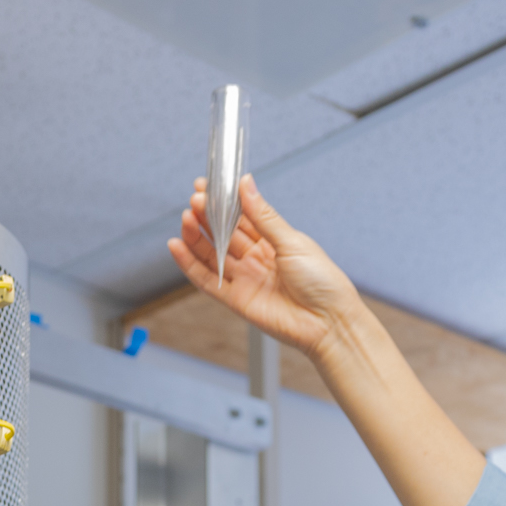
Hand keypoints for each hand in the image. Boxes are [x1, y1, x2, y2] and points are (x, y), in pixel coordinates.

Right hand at [167, 176, 363, 360]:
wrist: (329, 322)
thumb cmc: (322, 282)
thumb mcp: (292, 241)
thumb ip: (263, 216)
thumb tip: (247, 184)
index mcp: (273, 241)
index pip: (241, 216)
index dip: (224, 201)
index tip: (207, 185)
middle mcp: (256, 258)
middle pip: (224, 233)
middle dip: (208, 215)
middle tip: (196, 199)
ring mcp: (245, 278)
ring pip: (211, 254)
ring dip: (195, 236)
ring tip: (185, 217)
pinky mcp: (236, 299)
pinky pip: (207, 280)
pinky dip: (189, 264)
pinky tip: (176, 246)